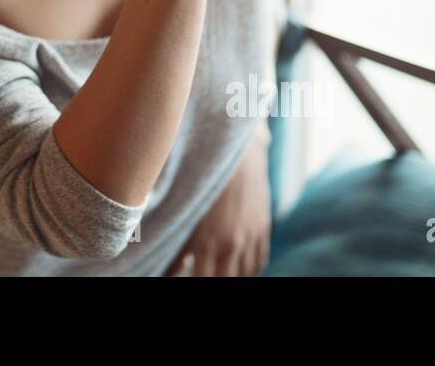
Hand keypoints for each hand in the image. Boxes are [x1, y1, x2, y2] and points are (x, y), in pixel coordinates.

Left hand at [166, 123, 271, 275]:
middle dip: (216, 280)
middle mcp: (230, 244)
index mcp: (206, 241)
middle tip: (205, 274)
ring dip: (235, 277)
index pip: (203, 280)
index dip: (196, 282)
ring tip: (224, 273)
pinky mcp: (263, 227)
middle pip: (226, 281)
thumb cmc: (202, 175)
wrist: (238, 152)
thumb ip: (178, 242)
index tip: (189, 277)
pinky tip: (242, 268)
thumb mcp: (185, 209)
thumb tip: (171, 267)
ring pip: (246, 274)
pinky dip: (251, 268)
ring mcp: (250, 237)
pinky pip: (260, 260)